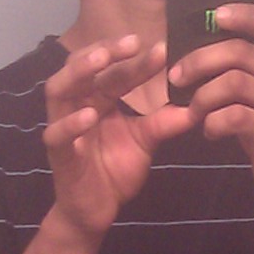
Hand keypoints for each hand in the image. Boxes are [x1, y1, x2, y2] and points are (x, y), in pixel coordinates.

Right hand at [43, 34, 188, 235]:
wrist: (96, 211)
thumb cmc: (113, 171)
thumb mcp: (145, 142)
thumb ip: (164, 123)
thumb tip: (196, 106)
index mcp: (98, 100)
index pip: (114, 72)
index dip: (136, 60)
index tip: (162, 49)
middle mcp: (77, 106)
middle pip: (82, 68)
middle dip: (104, 51)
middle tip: (131, 42)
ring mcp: (64, 128)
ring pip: (59, 91)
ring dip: (79, 73)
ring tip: (101, 61)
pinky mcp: (58, 154)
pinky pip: (57, 135)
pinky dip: (71, 123)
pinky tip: (89, 115)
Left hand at [171, 2, 253, 221]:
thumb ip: (245, 69)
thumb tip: (199, 48)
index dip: (244, 14)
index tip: (215, 14)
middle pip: (238, 51)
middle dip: (199, 60)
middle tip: (176, 76)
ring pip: (231, 82)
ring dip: (202, 96)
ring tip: (194, 111)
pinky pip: (232, 116)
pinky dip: (212, 124)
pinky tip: (210, 132)